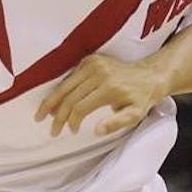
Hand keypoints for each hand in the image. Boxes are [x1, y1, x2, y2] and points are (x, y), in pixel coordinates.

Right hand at [35, 54, 161, 136]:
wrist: (150, 75)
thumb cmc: (142, 98)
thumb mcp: (135, 115)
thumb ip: (116, 124)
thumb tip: (96, 130)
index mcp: (110, 88)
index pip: (81, 107)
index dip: (72, 121)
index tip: (72, 131)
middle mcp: (100, 73)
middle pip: (70, 97)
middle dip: (57, 116)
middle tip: (52, 130)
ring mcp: (94, 64)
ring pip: (66, 85)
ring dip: (52, 101)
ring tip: (41, 115)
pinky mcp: (91, 60)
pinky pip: (70, 76)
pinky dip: (61, 89)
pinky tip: (54, 101)